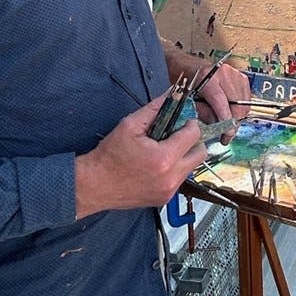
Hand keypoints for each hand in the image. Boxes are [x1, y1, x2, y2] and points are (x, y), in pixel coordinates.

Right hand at [74, 92, 206, 216]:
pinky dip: (175, 169)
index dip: (190, 123)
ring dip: (184, 155)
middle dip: (192, 141)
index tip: (183, 120)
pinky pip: (180, 179)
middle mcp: (171, 177)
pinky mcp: (165, 198)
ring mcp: (169, 191)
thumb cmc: (109, 156)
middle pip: (200, 154)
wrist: (95, 185)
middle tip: (177, 134)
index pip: (193, 135)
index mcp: (163, 158)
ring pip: (191, 167)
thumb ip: (154, 109)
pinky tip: (158, 164)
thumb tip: (171, 96)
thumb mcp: (129, 125)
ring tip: (166, 148)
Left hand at [162, 45, 251, 137]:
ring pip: (243, 104)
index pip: (220, 100)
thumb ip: (203, 114)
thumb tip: (218, 128)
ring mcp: (235, 75)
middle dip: (232, 123)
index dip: (225, 118)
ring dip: (237, 118)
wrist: (193, 67)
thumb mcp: (191, 100)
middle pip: (236, 104)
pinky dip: (240, 110)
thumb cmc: (190, 84)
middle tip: (226, 135)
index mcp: (207, 77)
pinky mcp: (242, 78)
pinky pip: (246, 100)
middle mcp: (223, 74)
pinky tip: (231, 111)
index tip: (227, 133)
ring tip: (227, 123)